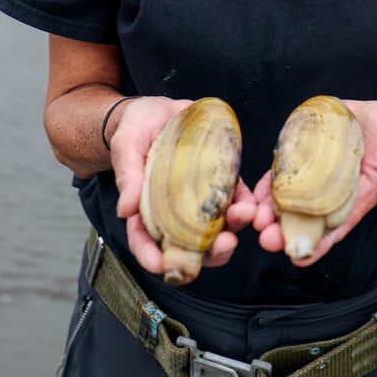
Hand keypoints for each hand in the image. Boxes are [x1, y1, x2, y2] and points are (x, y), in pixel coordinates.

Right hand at [111, 96, 256, 275]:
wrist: (160, 111)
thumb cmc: (135, 129)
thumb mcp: (126, 145)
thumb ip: (128, 175)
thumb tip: (125, 211)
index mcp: (145, 208)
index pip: (145, 240)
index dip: (152, 257)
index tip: (164, 266)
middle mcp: (174, 211)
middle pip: (188, 243)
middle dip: (208, 252)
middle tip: (224, 245)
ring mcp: (198, 199)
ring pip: (216, 226)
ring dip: (233, 227)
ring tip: (245, 215)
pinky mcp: (219, 181)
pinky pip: (234, 199)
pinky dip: (245, 204)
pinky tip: (252, 202)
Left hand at [253, 99, 376, 266]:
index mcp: (356, 199)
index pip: (335, 229)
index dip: (317, 245)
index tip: (298, 258)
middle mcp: (330, 193)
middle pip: (303, 218)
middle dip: (283, 230)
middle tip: (267, 238)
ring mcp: (313, 175)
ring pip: (286, 199)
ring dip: (268, 211)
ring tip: (253, 218)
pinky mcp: (301, 153)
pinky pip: (280, 171)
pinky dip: (266, 185)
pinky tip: (252, 194)